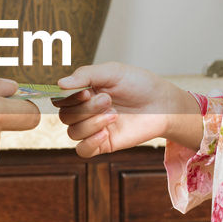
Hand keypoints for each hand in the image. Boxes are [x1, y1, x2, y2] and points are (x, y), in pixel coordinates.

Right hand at [55, 63, 203, 157]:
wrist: (162, 104)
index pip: (60, 99)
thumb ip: (85, 75)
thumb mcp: (112, 72)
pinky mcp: (103, 144)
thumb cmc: (139, 84)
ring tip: (114, 114)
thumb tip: (60, 83)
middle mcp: (85, 111)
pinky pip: (83, 150)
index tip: (86, 91)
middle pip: (65, 116)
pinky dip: (89, 142)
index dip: (68, 98)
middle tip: (108, 100)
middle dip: (85, 108)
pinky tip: (105, 133)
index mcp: (83, 92)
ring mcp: (93, 128)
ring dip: (91, 122)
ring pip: (73, 132)